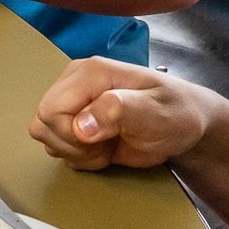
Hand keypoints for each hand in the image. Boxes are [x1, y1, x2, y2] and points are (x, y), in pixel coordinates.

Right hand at [30, 58, 218, 171]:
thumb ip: (119, 111)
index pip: (51, 110)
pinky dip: (79, 156)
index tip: (104, 138)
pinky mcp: (76, 121)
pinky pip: (57, 145)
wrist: (186, 126)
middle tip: (107, 143)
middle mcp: (75, 83)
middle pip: (42, 124)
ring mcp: (74, 102)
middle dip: (74, 146)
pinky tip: (104, 148)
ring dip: (76, 153)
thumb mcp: (156, 112)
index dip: (72, 135)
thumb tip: (82, 124)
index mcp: (90, 72)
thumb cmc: (177, 113)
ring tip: (108, 144)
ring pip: (46, 136)